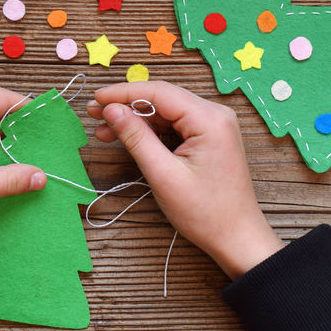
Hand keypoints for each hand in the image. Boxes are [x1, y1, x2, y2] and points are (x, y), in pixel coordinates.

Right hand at [88, 81, 282, 278]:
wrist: (237, 238)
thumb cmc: (205, 212)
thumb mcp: (163, 174)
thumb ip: (136, 138)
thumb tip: (111, 110)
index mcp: (210, 119)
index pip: (159, 92)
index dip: (123, 93)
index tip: (95, 98)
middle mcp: (215, 114)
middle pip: (162, 99)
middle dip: (126, 105)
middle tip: (93, 113)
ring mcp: (213, 125)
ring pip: (166, 112)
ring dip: (135, 119)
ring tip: (103, 130)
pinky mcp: (209, 137)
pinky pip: (174, 125)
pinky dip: (150, 131)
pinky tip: (126, 136)